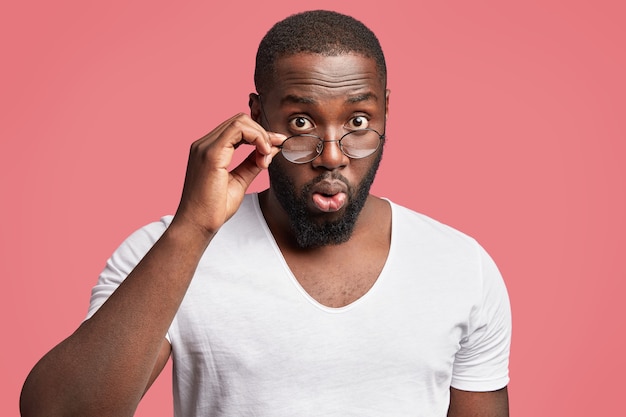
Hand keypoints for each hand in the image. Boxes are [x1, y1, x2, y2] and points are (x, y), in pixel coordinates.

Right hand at [172, 113, 284, 235]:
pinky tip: (263, 156)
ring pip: (240, 121)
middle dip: (262, 133)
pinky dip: (257, 139)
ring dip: (260, 136)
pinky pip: (238, 130)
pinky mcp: (210, 154)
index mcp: (209, 149)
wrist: (197, 225)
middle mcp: (204, 144)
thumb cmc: (214, 208)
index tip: (277, 145)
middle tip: (272, 152)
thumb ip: (253, 163)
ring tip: (266, 157)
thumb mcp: (240, 181)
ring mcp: (205, 147)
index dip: (260, 134)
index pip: (237, 128)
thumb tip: (272, 148)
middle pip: (239, 120)